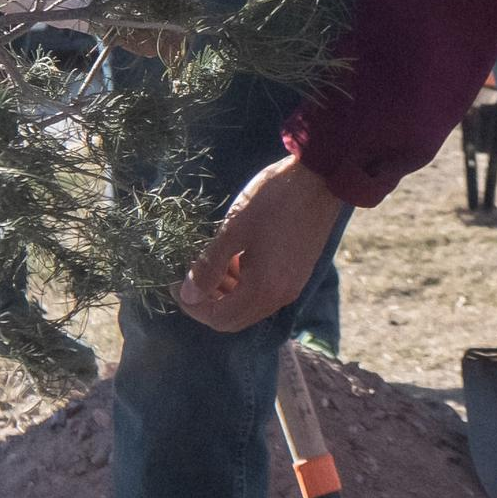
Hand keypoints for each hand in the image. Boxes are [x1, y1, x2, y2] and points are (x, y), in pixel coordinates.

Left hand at [175, 155, 345, 331]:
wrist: (321, 179)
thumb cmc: (274, 199)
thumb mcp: (234, 229)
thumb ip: (209, 265)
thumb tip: (188, 295)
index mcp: (264, 289)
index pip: (219, 318)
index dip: (193, 306)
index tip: (175, 282)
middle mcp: (280, 296)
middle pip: (234, 318)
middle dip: (207, 302)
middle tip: (189, 276)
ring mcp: (291, 286)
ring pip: (248, 305)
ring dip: (224, 292)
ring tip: (209, 262)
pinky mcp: (296, 273)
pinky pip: (262, 291)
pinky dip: (242, 282)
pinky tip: (233, 256)